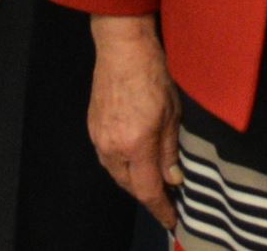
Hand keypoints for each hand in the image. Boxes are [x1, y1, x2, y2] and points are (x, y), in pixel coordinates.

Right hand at [89, 14, 182, 229]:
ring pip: (117, 173)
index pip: (148, 190)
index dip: (160, 209)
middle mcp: (113, 147)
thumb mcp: (173, 113)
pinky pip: (108, 157)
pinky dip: (123, 164)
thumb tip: (173, 180)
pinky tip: (135, 158)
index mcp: (136, 144)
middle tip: (167, 198)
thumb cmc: (153, 74)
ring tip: (152, 180)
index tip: (171, 220)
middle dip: (148, 195)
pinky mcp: (93, 127)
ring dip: (134, 181)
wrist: (123, 47)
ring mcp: (99, 137)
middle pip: (130, 186)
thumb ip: (170, 151)